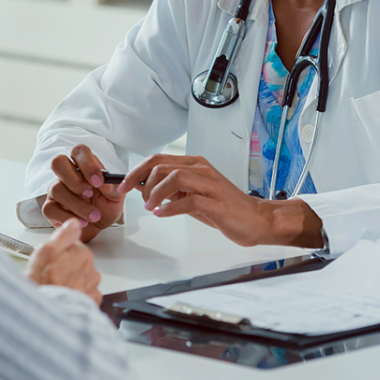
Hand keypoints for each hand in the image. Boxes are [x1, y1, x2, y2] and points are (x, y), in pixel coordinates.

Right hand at [25, 219, 102, 304]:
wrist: (44, 314)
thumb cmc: (43, 284)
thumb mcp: (46, 251)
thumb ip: (64, 235)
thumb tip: (74, 223)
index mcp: (82, 254)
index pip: (74, 246)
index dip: (60, 253)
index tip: (52, 260)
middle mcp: (91, 270)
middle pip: (79, 262)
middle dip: (67, 267)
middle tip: (51, 276)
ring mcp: (92, 287)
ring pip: (83, 279)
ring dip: (73, 282)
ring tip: (56, 288)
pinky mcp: (91, 303)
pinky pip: (86, 295)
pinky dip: (77, 296)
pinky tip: (65, 297)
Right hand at [41, 144, 124, 242]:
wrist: (99, 228)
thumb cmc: (105, 207)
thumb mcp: (116, 197)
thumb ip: (113, 188)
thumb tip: (105, 183)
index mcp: (84, 166)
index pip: (79, 151)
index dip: (87, 164)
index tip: (99, 181)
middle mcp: (67, 175)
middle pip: (58, 162)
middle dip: (75, 180)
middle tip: (90, 194)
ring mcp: (55, 190)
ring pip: (56, 188)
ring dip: (78, 205)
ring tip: (94, 215)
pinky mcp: (50, 207)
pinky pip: (50, 208)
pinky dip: (68, 217)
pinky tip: (82, 222)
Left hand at [121, 153, 322, 247]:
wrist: (256, 220)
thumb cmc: (224, 208)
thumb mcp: (193, 195)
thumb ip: (171, 190)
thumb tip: (142, 187)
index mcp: (195, 164)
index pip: (158, 159)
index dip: (136, 171)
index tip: (122, 185)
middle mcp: (201, 169)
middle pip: (161, 166)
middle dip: (142, 183)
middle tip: (141, 201)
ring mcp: (210, 184)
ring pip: (173, 177)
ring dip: (156, 193)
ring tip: (153, 207)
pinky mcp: (216, 202)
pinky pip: (188, 200)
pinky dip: (170, 208)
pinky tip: (165, 214)